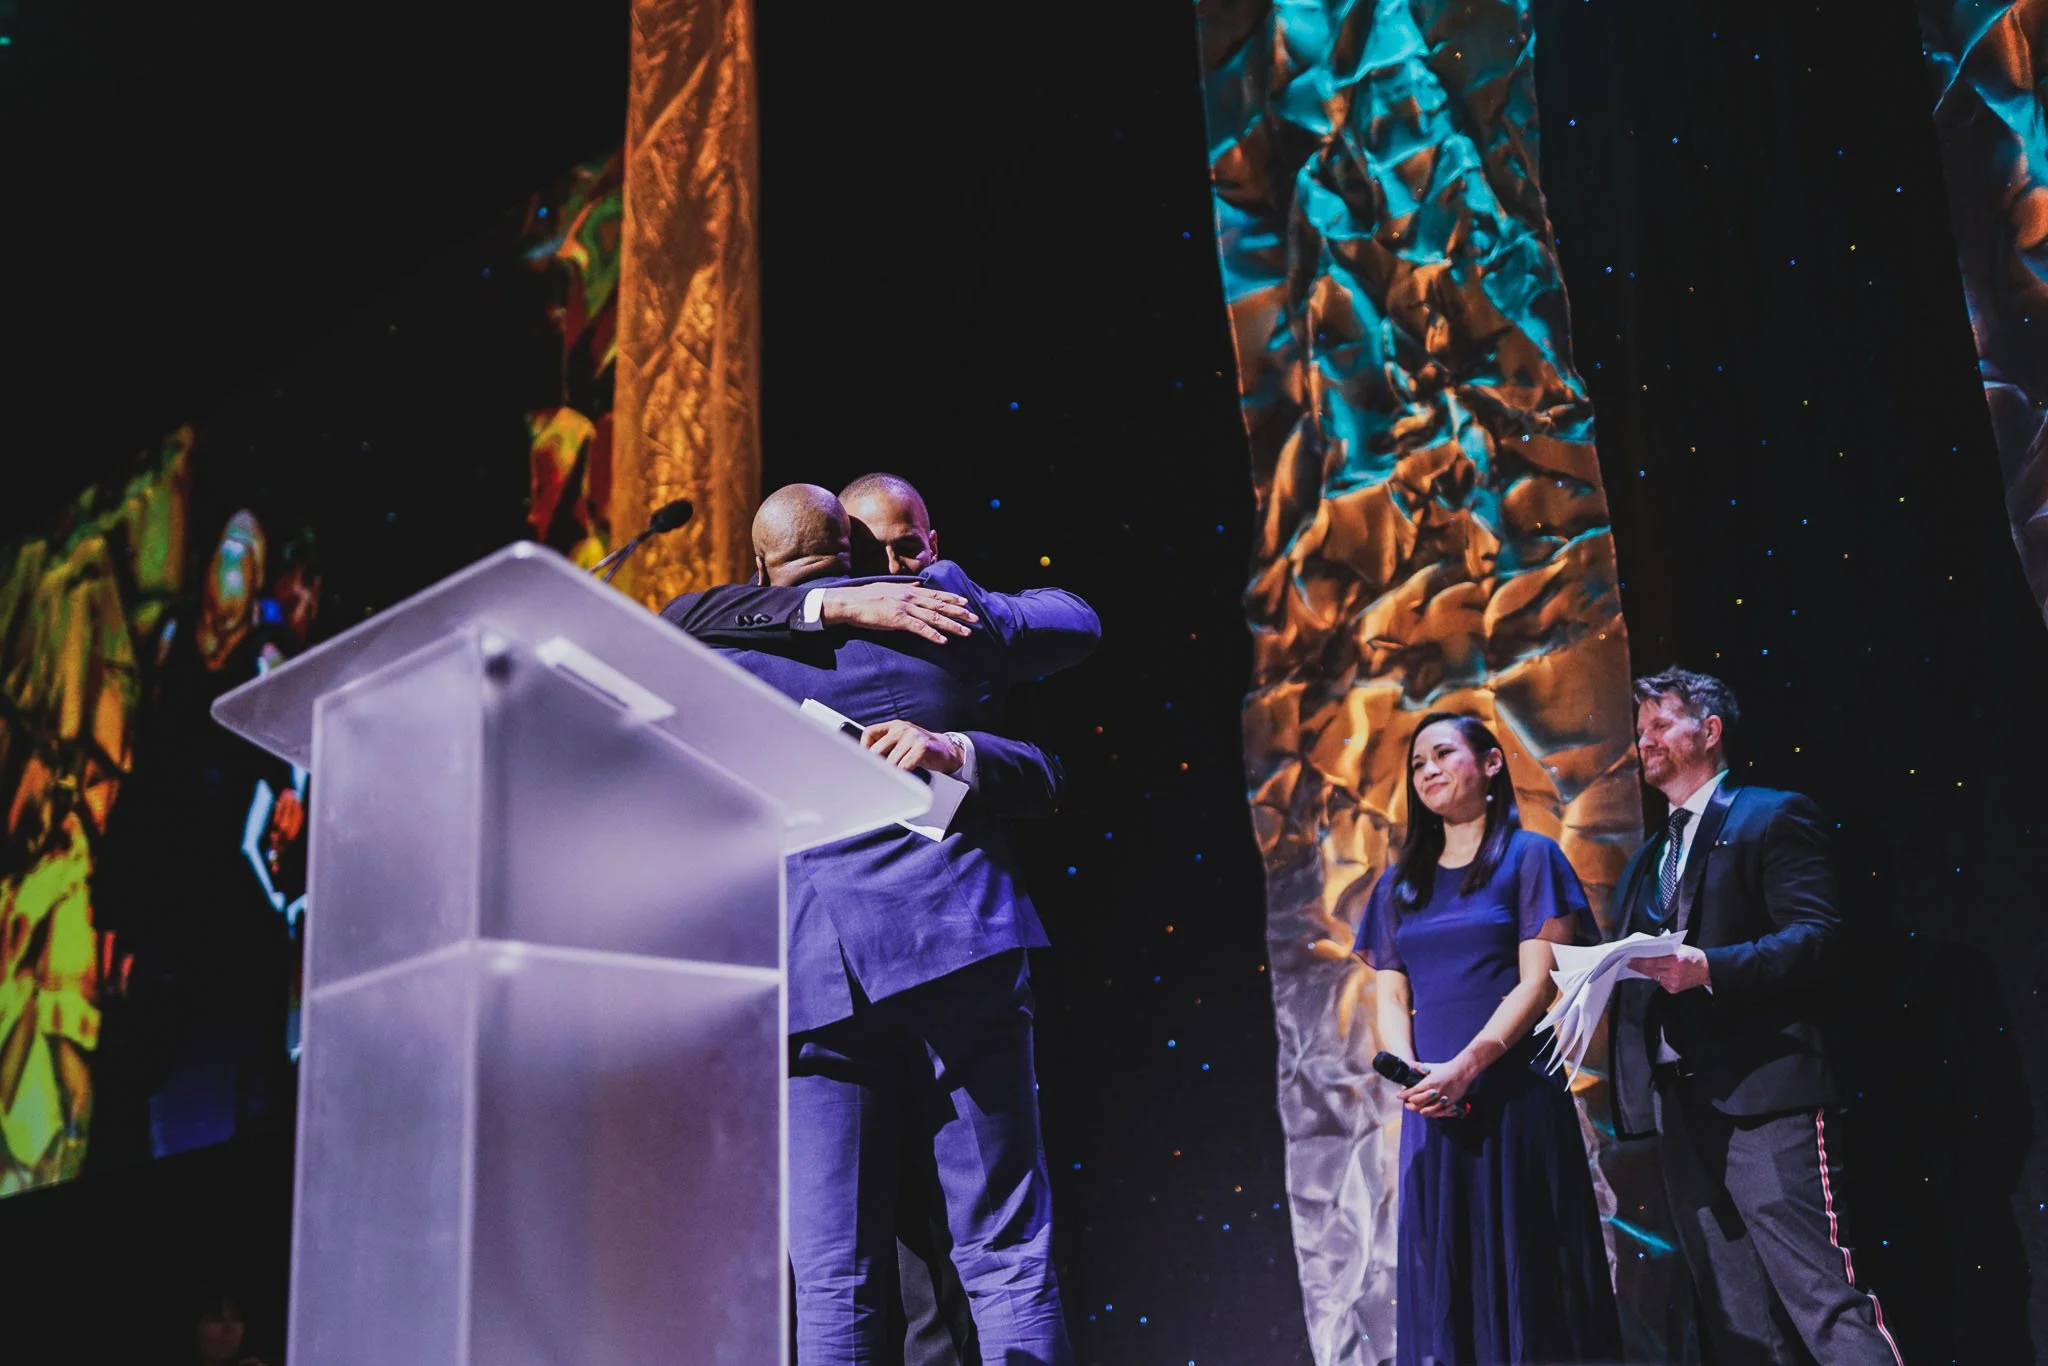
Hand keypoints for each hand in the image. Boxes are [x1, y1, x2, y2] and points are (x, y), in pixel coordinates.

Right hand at [821, 583, 976, 643]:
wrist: (850, 602)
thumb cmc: (867, 596)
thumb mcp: (889, 587)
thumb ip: (906, 587)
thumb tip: (918, 585)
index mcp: (909, 590)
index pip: (936, 594)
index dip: (953, 598)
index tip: (966, 602)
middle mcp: (910, 597)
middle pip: (940, 606)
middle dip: (960, 612)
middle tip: (975, 619)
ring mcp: (905, 608)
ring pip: (934, 617)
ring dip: (952, 625)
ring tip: (966, 632)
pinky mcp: (897, 620)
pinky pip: (919, 628)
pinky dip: (933, 634)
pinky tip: (944, 641)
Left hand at [861, 720, 964, 774]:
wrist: (947, 751)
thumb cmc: (921, 748)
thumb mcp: (902, 741)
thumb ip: (886, 745)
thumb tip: (865, 760)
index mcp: (894, 726)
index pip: (869, 732)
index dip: (863, 748)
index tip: (862, 762)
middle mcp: (902, 729)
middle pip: (877, 750)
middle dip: (876, 766)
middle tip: (875, 776)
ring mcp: (912, 737)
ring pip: (891, 762)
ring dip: (891, 773)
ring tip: (893, 779)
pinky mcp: (922, 748)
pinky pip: (904, 766)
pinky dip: (902, 775)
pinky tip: (904, 778)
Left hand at [1397, 1054, 1480, 1118]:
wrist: (1461, 1072)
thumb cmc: (1445, 1068)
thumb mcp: (1431, 1066)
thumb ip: (1419, 1067)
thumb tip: (1409, 1064)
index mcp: (1428, 1083)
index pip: (1411, 1093)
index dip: (1402, 1095)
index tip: (1399, 1095)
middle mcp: (1434, 1093)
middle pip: (1416, 1104)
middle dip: (1408, 1103)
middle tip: (1405, 1101)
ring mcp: (1441, 1100)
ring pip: (1425, 1111)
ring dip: (1417, 1109)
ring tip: (1414, 1106)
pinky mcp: (1448, 1104)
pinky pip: (1437, 1113)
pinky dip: (1429, 1113)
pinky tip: (1426, 1111)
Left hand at [1630, 944, 1711, 993]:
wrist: (1707, 970)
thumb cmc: (1693, 957)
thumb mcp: (1680, 948)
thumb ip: (1664, 950)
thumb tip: (1648, 949)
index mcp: (1676, 960)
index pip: (1652, 962)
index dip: (1640, 961)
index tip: (1631, 959)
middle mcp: (1674, 973)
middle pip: (1650, 970)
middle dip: (1639, 966)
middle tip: (1629, 962)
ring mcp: (1674, 982)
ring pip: (1654, 976)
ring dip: (1645, 972)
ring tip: (1637, 966)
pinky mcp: (1674, 989)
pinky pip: (1660, 982)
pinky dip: (1656, 976)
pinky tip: (1653, 972)